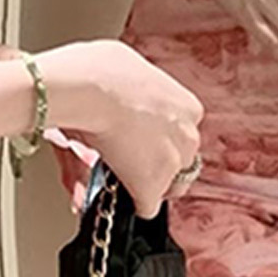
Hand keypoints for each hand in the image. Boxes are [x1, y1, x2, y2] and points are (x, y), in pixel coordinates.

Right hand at [40, 40, 203, 218]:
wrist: (89, 88)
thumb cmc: (101, 70)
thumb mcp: (126, 69)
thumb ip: (132, 89)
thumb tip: (122, 89)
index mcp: (187, 107)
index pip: (181, 131)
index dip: (158, 137)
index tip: (139, 137)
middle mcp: (188, 135)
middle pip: (181, 161)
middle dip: (157, 162)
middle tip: (128, 160)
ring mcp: (173, 163)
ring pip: (168, 186)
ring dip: (147, 184)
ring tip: (122, 178)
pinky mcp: (152, 186)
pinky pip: (147, 206)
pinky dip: (131, 204)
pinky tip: (116, 196)